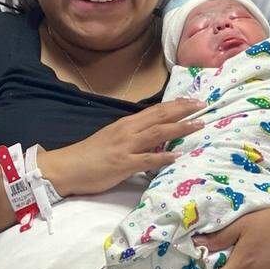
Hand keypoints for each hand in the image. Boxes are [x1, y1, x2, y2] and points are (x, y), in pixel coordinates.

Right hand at [41, 99, 206, 196]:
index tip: (193, 100)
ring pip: (157, 133)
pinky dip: (162, 156)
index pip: (155, 111)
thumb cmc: (88, 156)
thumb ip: (132, 138)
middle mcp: (127, 131)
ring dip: (180, 128)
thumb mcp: (112, 140)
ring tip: (198, 124)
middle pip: (160, 117)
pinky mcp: (122, 164)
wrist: (66, 167)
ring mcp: (125, 147)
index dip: (175, 105)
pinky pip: (146, 159)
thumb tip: (153, 139)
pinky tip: (176, 155)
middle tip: (203, 104)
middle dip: (183, 110)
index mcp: (125, 124)